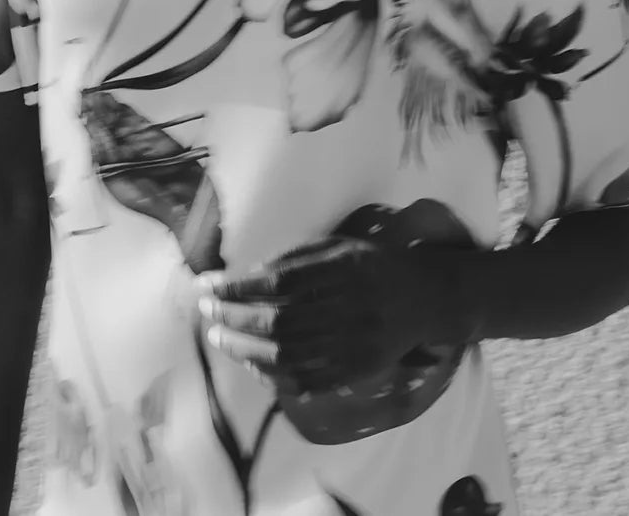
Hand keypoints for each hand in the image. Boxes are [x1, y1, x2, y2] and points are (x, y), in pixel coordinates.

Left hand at [195, 234, 465, 391]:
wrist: (423, 298)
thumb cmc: (372, 264)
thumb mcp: (338, 246)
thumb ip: (295, 260)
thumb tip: (249, 274)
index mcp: (341, 271)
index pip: (277, 284)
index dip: (237, 288)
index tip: (207, 286)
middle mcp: (345, 309)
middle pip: (277, 322)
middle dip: (233, 319)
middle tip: (205, 312)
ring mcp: (350, 345)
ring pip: (286, 355)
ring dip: (244, 349)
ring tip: (217, 338)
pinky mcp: (353, 372)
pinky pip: (304, 380)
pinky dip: (271, 375)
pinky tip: (249, 363)